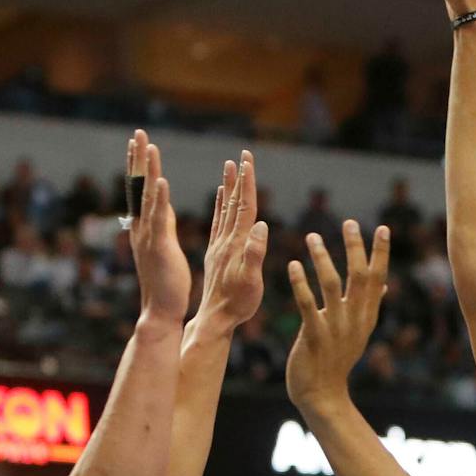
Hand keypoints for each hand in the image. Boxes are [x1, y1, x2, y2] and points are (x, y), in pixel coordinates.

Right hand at [126, 130, 189, 327]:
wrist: (161, 309)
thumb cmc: (165, 280)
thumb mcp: (162, 243)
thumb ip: (161, 222)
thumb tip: (161, 204)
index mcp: (145, 225)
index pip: (140, 188)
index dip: (139, 165)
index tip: (138, 141)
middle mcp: (141, 226)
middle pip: (138, 186)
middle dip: (138, 158)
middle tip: (137, 132)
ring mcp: (148, 235)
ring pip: (147, 197)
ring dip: (148, 170)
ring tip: (148, 145)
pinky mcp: (158, 246)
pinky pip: (159, 219)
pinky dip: (159, 199)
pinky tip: (161, 180)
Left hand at [194, 151, 267, 331]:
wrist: (214, 320)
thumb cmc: (237, 305)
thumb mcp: (250, 282)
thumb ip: (254, 254)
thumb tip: (260, 225)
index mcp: (237, 244)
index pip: (243, 207)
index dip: (247, 183)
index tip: (247, 160)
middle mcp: (227, 240)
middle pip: (233, 203)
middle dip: (239, 178)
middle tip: (241, 155)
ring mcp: (220, 245)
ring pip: (225, 209)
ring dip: (228, 186)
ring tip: (230, 167)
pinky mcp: (217, 252)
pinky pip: (218, 222)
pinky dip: (220, 205)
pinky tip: (220, 195)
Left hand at [285, 221, 390, 408]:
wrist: (322, 395)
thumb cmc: (336, 361)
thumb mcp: (358, 333)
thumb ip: (368, 306)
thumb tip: (382, 284)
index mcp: (366, 316)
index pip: (377, 278)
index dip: (380, 252)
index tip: (381, 227)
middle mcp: (355, 319)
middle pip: (359, 277)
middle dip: (355, 248)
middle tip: (349, 222)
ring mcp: (335, 328)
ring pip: (332, 285)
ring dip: (323, 258)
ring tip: (312, 236)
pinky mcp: (314, 336)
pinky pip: (307, 305)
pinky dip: (301, 283)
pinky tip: (293, 265)